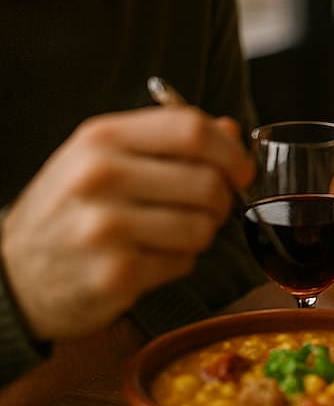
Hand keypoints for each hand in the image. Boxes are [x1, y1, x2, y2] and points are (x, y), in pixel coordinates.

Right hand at [1, 106, 253, 341]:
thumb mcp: (107, 158)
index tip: (239, 169)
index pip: (191, 129)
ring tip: (166, 235)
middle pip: (207, 182)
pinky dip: (178, 263)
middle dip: (219, 200)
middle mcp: (99, 177)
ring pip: (202, 226)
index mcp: (100, 138)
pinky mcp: (115, 274)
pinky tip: (147, 259)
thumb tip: (231, 130)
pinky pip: (184, 263)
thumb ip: (169, 140)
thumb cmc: (72, 210)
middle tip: (201, 209)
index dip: (230, 151)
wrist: (16, 276)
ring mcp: (104, 228)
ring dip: (199, 235)